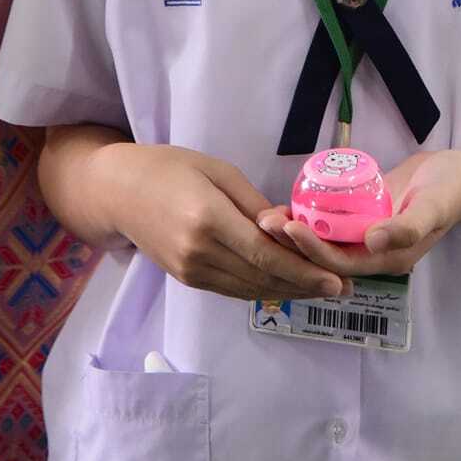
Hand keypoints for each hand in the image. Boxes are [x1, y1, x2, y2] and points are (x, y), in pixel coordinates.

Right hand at [94, 142, 346, 302]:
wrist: (118, 191)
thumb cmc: (169, 168)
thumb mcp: (216, 171)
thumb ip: (252, 203)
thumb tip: (287, 228)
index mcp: (207, 220)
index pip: (263, 255)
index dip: (302, 271)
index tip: (334, 279)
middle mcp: (198, 253)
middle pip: (262, 279)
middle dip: (305, 286)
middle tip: (342, 288)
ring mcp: (191, 272)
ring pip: (251, 290)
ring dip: (289, 292)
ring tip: (322, 289)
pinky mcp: (188, 280)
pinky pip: (235, 289)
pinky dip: (264, 289)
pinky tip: (287, 284)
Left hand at [258, 149, 460, 280]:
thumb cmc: (450, 190)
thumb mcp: (433, 206)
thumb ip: (407, 227)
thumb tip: (374, 242)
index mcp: (388, 258)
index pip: (341, 262)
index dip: (313, 250)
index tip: (289, 227)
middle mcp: (373, 252)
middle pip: (326, 256)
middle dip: (294, 243)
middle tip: (265, 221)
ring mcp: (366, 235)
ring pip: (324, 241)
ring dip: (296, 233)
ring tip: (268, 216)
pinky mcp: (363, 217)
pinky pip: (331, 224)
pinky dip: (310, 218)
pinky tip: (288, 204)